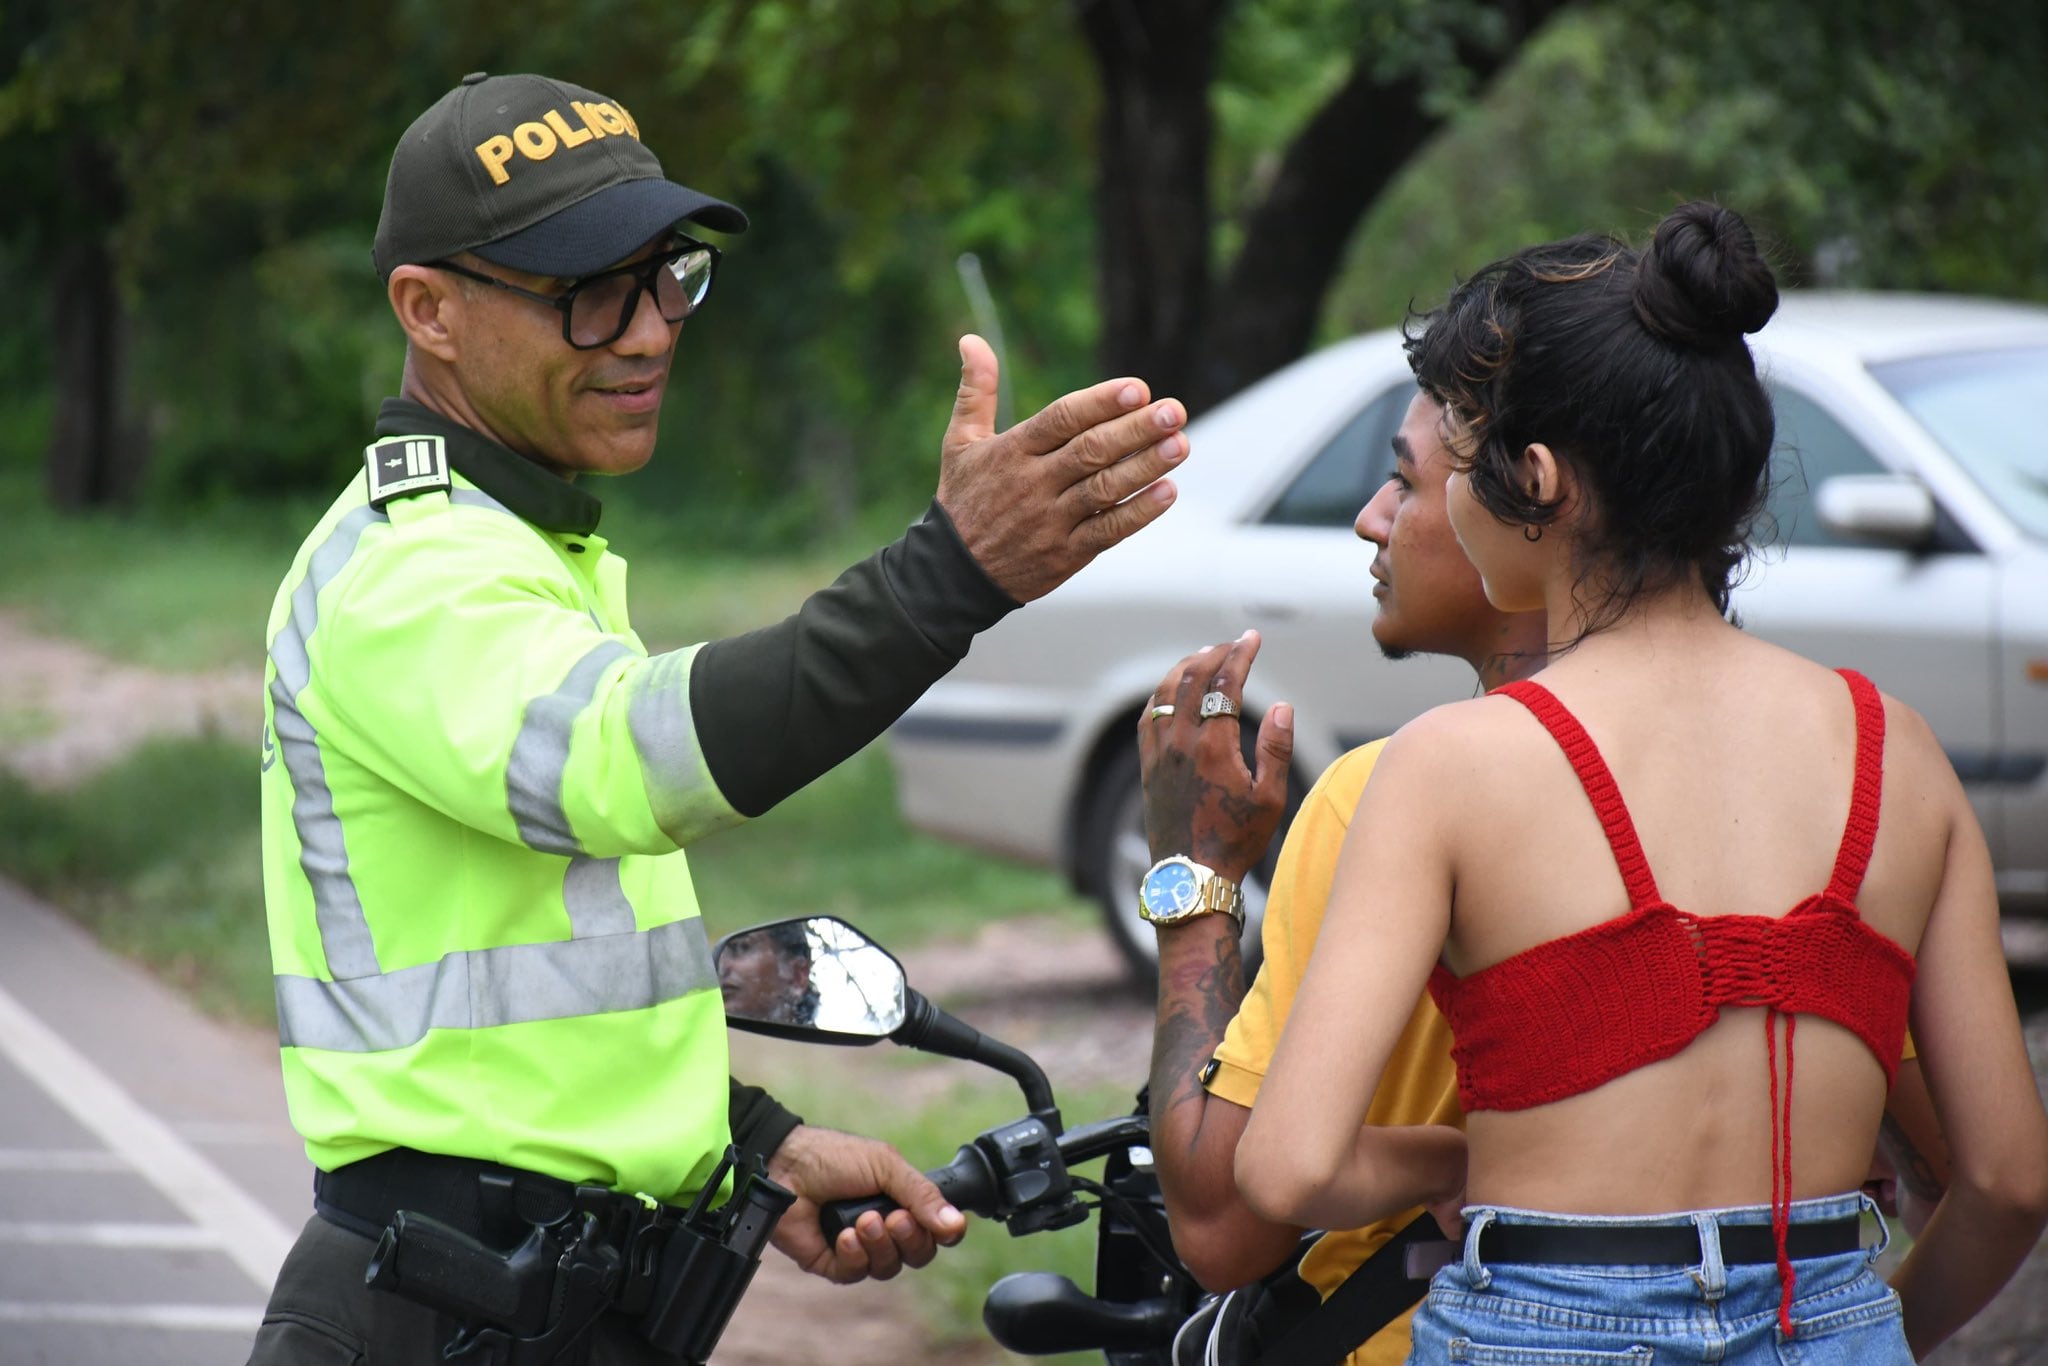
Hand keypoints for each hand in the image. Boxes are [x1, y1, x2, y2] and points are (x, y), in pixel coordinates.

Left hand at [764, 1124, 965, 1283]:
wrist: (785, 1168)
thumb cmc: (833, 1158)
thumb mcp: (886, 1166)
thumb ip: (922, 1195)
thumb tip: (956, 1224)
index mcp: (900, 1200)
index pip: (935, 1229)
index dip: (940, 1232)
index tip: (940, 1226)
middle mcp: (884, 1226)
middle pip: (918, 1253)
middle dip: (909, 1238)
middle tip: (893, 1218)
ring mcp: (859, 1246)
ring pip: (889, 1266)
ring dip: (879, 1244)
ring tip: (861, 1222)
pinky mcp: (833, 1262)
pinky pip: (857, 1273)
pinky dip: (854, 1255)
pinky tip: (842, 1236)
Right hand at [937, 334, 1186, 602]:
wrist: (952, 575)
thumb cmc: (963, 499)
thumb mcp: (959, 443)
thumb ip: (976, 390)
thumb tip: (971, 338)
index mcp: (1011, 451)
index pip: (1061, 420)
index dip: (1100, 403)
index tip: (1137, 388)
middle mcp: (1033, 484)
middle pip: (1090, 451)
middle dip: (1135, 430)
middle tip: (1173, 411)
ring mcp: (1051, 520)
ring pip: (1104, 490)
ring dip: (1145, 467)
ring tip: (1180, 445)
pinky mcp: (1066, 554)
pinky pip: (1107, 531)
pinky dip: (1138, 513)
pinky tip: (1167, 491)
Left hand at [1138, 631, 1293, 883]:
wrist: (1191, 875)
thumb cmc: (1236, 840)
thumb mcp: (1269, 799)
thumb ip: (1275, 748)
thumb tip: (1280, 706)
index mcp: (1213, 746)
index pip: (1224, 683)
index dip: (1239, 655)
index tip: (1252, 638)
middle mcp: (1181, 742)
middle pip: (1192, 678)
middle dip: (1214, 653)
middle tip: (1234, 643)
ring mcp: (1159, 752)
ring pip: (1165, 691)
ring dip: (1185, 667)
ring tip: (1205, 656)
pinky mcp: (1148, 765)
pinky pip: (1149, 715)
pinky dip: (1162, 692)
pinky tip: (1172, 689)